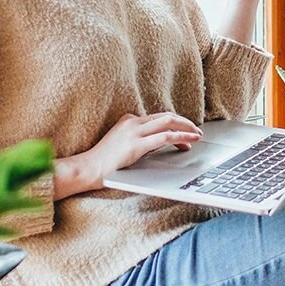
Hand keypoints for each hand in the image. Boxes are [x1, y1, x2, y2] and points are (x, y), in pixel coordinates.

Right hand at [54, 112, 202, 197]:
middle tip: (197, 130)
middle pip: (166, 116)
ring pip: (169, 122)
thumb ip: (140, 141)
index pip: (158, 117)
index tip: (185, 132)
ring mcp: (134, 132)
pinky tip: (190, 141)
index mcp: (128, 120)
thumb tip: (159, 144)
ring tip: (197, 135)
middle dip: (184, 122)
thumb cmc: (103, 163)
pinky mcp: (136, 145)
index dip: (175, 123)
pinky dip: (181, 137)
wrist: (87, 169)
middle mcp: (132, 122)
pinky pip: (165, 137)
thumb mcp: (124, 146)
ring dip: (187, 128)